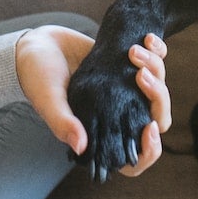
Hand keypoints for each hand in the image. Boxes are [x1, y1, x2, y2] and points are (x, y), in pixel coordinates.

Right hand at [17, 26, 170, 176]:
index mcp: (100, 134)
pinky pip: (156, 63)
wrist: (38, 44)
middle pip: (156, 120)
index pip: (134, 160)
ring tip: (134, 50)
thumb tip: (81, 147)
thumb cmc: (38, 77)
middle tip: (141, 74)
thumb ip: (62, 122)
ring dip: (156, 68)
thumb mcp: (48, 100)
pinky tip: (148, 38)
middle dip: (159, 97)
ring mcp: (127, 92)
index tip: (149, 126)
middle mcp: (118, 116)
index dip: (150, 150)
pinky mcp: (129, 67)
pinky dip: (159, 51)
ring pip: (160, 90)